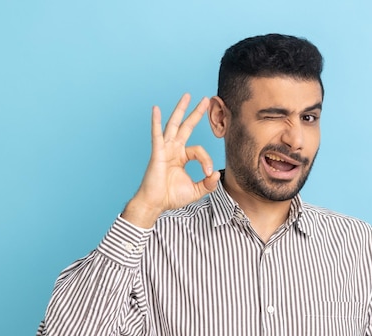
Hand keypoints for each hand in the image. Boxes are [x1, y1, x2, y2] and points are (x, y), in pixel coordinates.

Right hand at [121, 93, 220, 227]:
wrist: (155, 204)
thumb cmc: (171, 197)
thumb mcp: (196, 191)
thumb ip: (208, 184)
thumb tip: (216, 173)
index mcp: (181, 157)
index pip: (199, 150)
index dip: (206, 160)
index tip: (208, 173)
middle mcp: (173, 150)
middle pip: (186, 127)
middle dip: (196, 113)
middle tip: (205, 100)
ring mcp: (164, 149)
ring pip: (174, 125)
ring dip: (180, 110)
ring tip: (187, 96)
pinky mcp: (157, 153)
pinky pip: (157, 134)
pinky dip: (156, 122)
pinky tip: (156, 109)